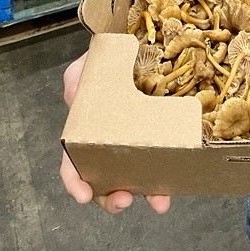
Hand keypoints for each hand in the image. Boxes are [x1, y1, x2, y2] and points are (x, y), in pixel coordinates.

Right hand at [60, 52, 171, 214]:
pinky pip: (163, 159)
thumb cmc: (107, 62)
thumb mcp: (85, 68)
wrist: (138, 49)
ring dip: (146, 194)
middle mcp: (109, 144)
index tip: (83, 195)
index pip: (72, 163)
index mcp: (86, 133)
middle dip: (111, 199)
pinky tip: (177, 180)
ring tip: (158, 201)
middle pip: (104, 182)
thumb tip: (73, 98)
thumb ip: (75, 81)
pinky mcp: (160, 136)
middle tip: (124, 200)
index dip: (74, 182)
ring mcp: (135, 143)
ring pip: (137, 178)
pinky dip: (169, 174)